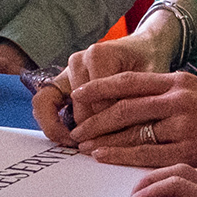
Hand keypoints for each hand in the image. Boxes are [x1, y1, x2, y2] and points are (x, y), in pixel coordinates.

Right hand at [28, 34, 168, 142]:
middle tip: (103, 149)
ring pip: (50, 104)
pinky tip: (67, 139)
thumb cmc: (149, 62)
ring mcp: (66, 69)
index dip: (110, 124)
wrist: (141, 47)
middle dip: (90, 131)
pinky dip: (51, 122)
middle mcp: (78, 60)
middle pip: (77, 106)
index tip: (121, 141)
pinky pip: (44, 102)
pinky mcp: (61, 80)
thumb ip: (142, 100)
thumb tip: (135, 130)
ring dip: (63, 129)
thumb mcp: (153, 79)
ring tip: (80, 146)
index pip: (98, 101)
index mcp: (98, 55)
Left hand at [66, 71, 196, 179]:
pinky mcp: (190, 152)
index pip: (129, 81)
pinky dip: (120, 156)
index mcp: (178, 81)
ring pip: (132, 132)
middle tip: (74, 128)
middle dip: (94, 118)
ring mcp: (184, 126)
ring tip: (83, 145)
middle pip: (124, 107)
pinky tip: (103, 158)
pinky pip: (146, 154)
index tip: (77, 95)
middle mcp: (178, 100)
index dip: (99, 87)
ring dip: (103, 139)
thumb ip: (166, 92)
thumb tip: (130, 98)